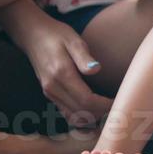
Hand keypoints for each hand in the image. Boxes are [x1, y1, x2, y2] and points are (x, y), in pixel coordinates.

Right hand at [10, 12, 112, 128]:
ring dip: (92, 118)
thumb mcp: (73, 40)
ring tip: (110, 110)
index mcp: (61, 74)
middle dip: (102, 114)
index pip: (86, 100)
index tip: (120, 101)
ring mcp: (49, 92)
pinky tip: (95, 111)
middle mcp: (53, 88)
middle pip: (81, 112)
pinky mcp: (49, 93)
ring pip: (73, 116)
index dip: (105, 105)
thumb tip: (96, 69)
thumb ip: (84, 57)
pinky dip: (82, 116)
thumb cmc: (56, 34)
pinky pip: (66, 113)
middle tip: (120, 108)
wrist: (32, 34)